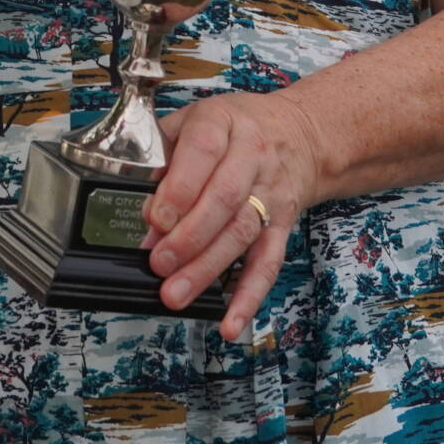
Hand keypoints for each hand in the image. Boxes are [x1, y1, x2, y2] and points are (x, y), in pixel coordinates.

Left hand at [143, 91, 322, 340]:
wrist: (299, 134)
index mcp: (222, 123)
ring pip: (241, 234)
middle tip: (159, 264)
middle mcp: (252, 156)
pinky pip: (268, 264)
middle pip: (224, 199)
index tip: (156, 219)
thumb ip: (163, 158)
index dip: (179, 188)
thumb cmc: (234, 129)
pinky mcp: (282, 225)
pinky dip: (249, 297)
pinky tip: (230, 323)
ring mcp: (271, 193)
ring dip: (207, 269)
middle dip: (188, 237)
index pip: (203, 152)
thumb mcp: (194, 121)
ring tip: (175, 293)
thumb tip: (145, 209)